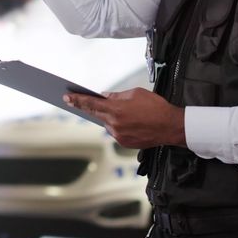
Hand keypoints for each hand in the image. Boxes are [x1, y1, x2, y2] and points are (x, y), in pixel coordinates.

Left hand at [64, 88, 185, 148]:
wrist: (171, 126)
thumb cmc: (156, 107)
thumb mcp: (136, 94)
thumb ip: (117, 96)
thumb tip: (104, 97)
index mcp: (116, 109)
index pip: (91, 103)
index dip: (77, 100)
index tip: (66, 97)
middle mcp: (115, 124)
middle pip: (95, 114)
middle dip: (86, 107)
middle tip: (76, 100)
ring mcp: (119, 135)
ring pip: (107, 123)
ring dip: (110, 117)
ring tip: (127, 113)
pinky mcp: (124, 143)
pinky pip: (116, 132)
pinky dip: (119, 125)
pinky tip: (131, 122)